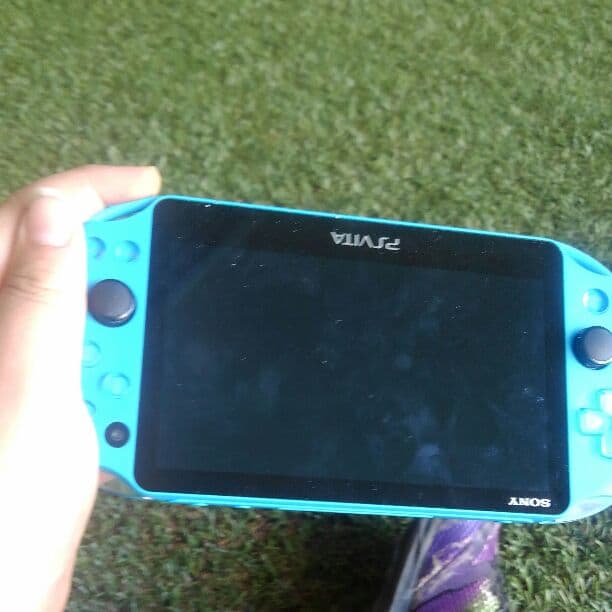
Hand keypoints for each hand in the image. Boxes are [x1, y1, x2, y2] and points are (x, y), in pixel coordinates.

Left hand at [0, 165, 161, 610]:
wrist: (5, 590)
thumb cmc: (4, 508)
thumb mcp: (30, 394)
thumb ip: (41, 301)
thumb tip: (59, 213)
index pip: (26, 219)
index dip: (86, 192)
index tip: (149, 187)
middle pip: (50, 254)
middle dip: (111, 254)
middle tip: (166, 260)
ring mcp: (13, 359)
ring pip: (73, 304)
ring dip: (119, 319)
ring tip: (150, 344)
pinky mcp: (33, 391)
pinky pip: (82, 351)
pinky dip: (116, 360)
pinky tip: (130, 384)